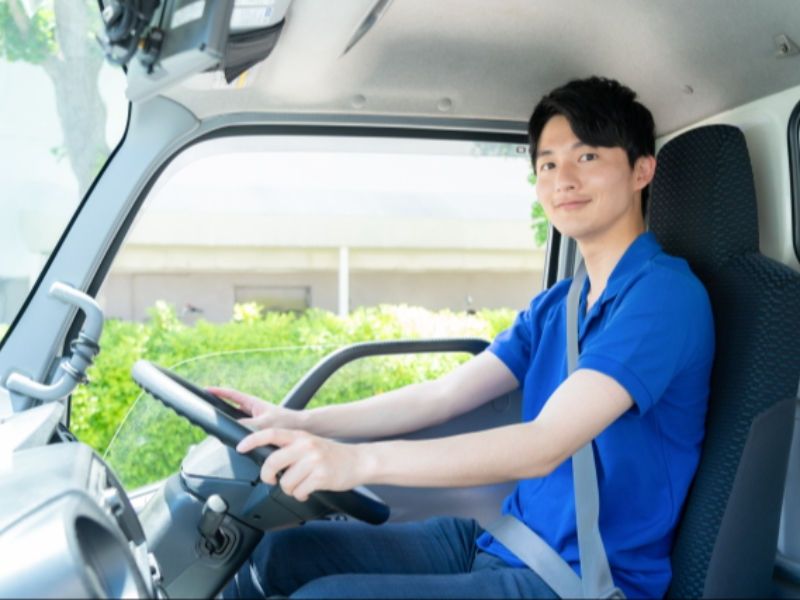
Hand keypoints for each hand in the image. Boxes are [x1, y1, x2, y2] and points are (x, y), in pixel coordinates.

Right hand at [206, 387, 304, 429]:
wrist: (300, 428)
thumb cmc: (286, 421)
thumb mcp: (264, 423)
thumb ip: (247, 425)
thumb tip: (233, 428)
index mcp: (252, 403)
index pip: (231, 395)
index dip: (218, 392)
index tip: (205, 390)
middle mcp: (252, 410)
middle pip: (230, 407)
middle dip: (218, 407)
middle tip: (205, 407)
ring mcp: (254, 419)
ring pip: (236, 420)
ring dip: (227, 422)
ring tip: (216, 424)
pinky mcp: (257, 429)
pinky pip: (242, 430)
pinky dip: (236, 432)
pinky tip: (232, 439)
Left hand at [236, 429, 370, 501]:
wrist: (359, 461)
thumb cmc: (332, 455)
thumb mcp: (311, 443)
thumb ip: (291, 447)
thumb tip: (268, 459)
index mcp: (300, 436)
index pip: (270, 434)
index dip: (252, 440)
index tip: (240, 448)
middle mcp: (306, 446)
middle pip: (273, 462)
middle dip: (268, 476)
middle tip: (271, 479)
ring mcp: (314, 461)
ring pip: (285, 482)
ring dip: (290, 489)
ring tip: (301, 484)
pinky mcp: (321, 476)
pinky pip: (300, 492)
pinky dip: (302, 495)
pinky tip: (310, 489)